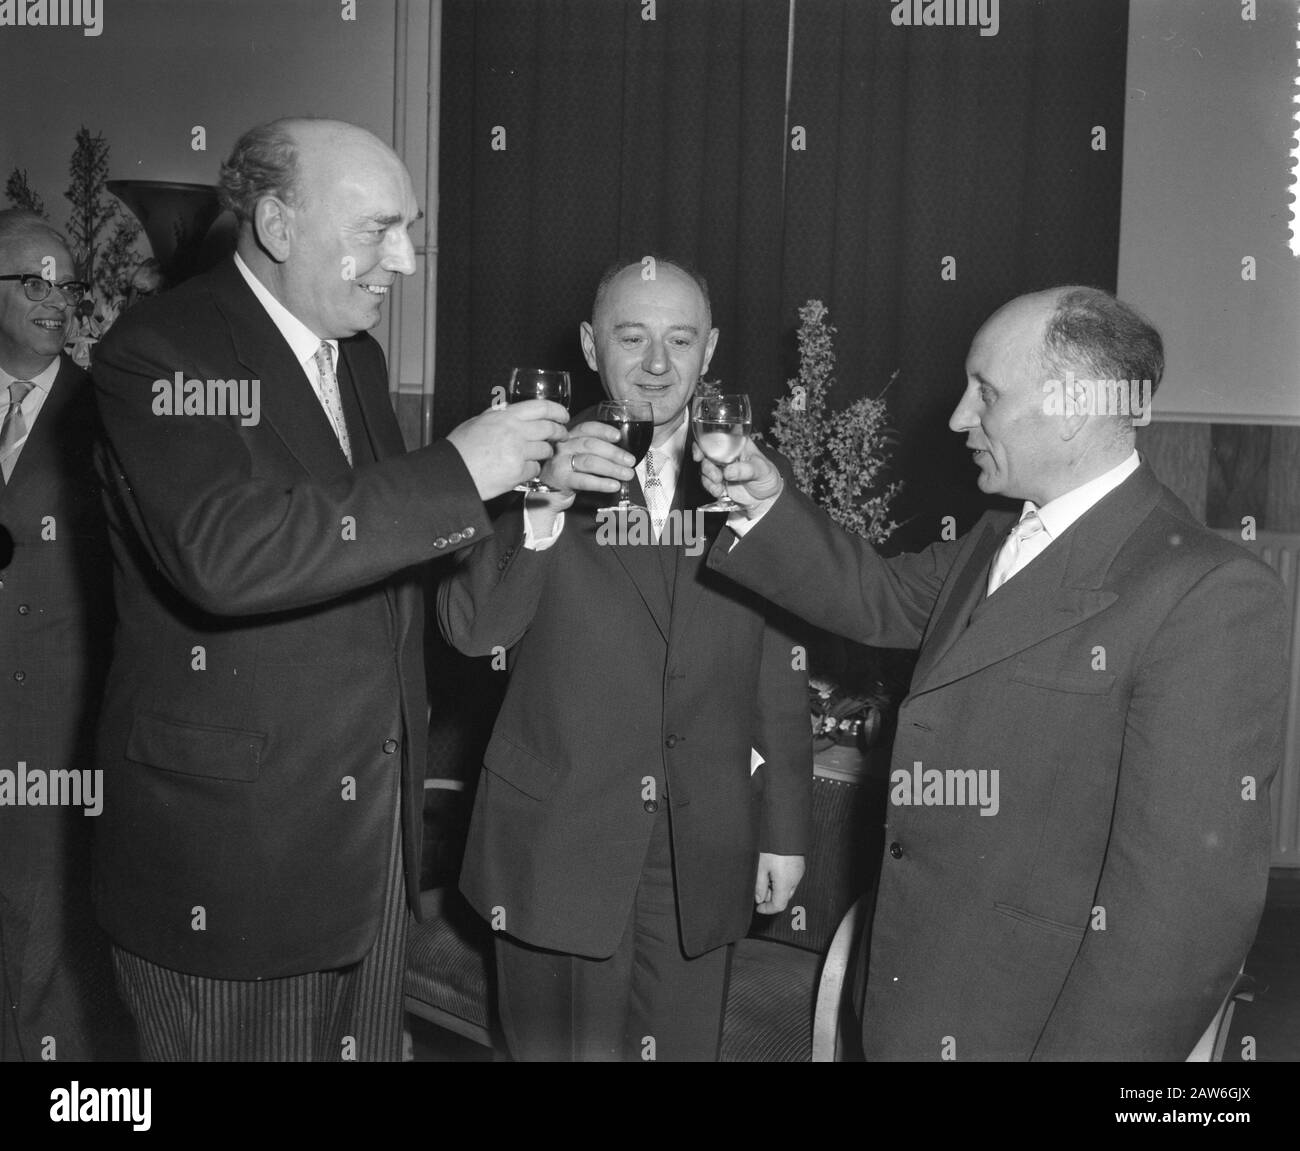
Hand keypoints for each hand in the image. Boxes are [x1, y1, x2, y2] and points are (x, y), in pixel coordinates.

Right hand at [446, 400, 568, 500]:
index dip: (557, 411)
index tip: (563, 416)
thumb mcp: (477, 422)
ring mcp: (518, 452)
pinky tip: (523, 469)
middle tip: (561, 436)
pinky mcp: (518, 471)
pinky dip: (532, 470)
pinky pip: (535, 469)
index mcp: (505, 416)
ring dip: (546, 452)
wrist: (453, 473)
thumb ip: (497, 415)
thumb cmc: (460, 449)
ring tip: (540, 454)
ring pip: (545, 450)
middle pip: (549, 428)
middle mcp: (514, 431)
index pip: (541, 407)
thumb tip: (509, 408)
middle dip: (559, 432)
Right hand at [538, 420, 636, 497]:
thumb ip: (595, 452)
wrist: (546, 494)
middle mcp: (563, 447)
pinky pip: (584, 481)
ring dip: (612, 468)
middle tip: (630, 461)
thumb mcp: (578, 457)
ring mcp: (560, 463)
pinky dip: (601, 483)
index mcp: (569, 438)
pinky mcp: (560, 480)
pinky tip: (613, 485)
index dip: (604, 431)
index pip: (587, 428)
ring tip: (627, 474)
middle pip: (591, 445)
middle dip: (614, 453)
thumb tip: (623, 456)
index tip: (618, 436)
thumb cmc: (567, 473)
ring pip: (589, 462)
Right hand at [692, 438, 783, 514]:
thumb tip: (729, 471)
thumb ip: (745, 469)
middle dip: (707, 466)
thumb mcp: (761, 470)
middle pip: (706, 453)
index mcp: (737, 444)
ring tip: (719, 485)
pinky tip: (719, 491)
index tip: (700, 453)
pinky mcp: (718, 482)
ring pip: (705, 469)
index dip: (704, 442)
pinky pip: (707, 482)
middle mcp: (726, 454)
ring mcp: (721, 468)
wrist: (767, 498)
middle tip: (716, 476)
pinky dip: (710, 487)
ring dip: (708, 478)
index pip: (717, 436)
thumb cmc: (767, 476)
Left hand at [754, 852, 805, 914]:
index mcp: (785, 883)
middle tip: (759, 890)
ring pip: (788, 888)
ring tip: (764, 876)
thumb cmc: (771, 847)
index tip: (758, 907)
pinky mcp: (799, 865)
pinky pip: (791, 879)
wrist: (785, 829)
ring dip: (776, 888)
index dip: (767, 909)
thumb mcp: (761, 867)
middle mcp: (795, 879)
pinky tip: (772, 870)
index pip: (778, 905)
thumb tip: (760, 899)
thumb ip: (759, 886)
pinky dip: (782, 880)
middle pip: (784, 897)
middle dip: (771, 897)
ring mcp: (799, 872)